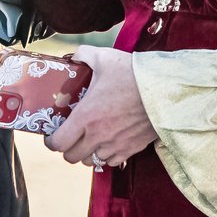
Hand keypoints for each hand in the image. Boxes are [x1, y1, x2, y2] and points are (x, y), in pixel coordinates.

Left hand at [43, 46, 158, 168]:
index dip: (51, 141)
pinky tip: (108, 141)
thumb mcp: (105, 58)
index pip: (58, 143)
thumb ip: (84, 55)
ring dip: (87, 152)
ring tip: (89, 138)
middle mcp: (98, 135)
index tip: (52, 134)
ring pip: (91, 161)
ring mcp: (115, 145)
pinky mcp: (132, 148)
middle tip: (70, 135)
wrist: (165, 90)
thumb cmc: (133, 74)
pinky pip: (112, 162)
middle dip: (67, 147)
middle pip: (72, 157)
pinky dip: (106, 155)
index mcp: (86, 117)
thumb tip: (75, 56)